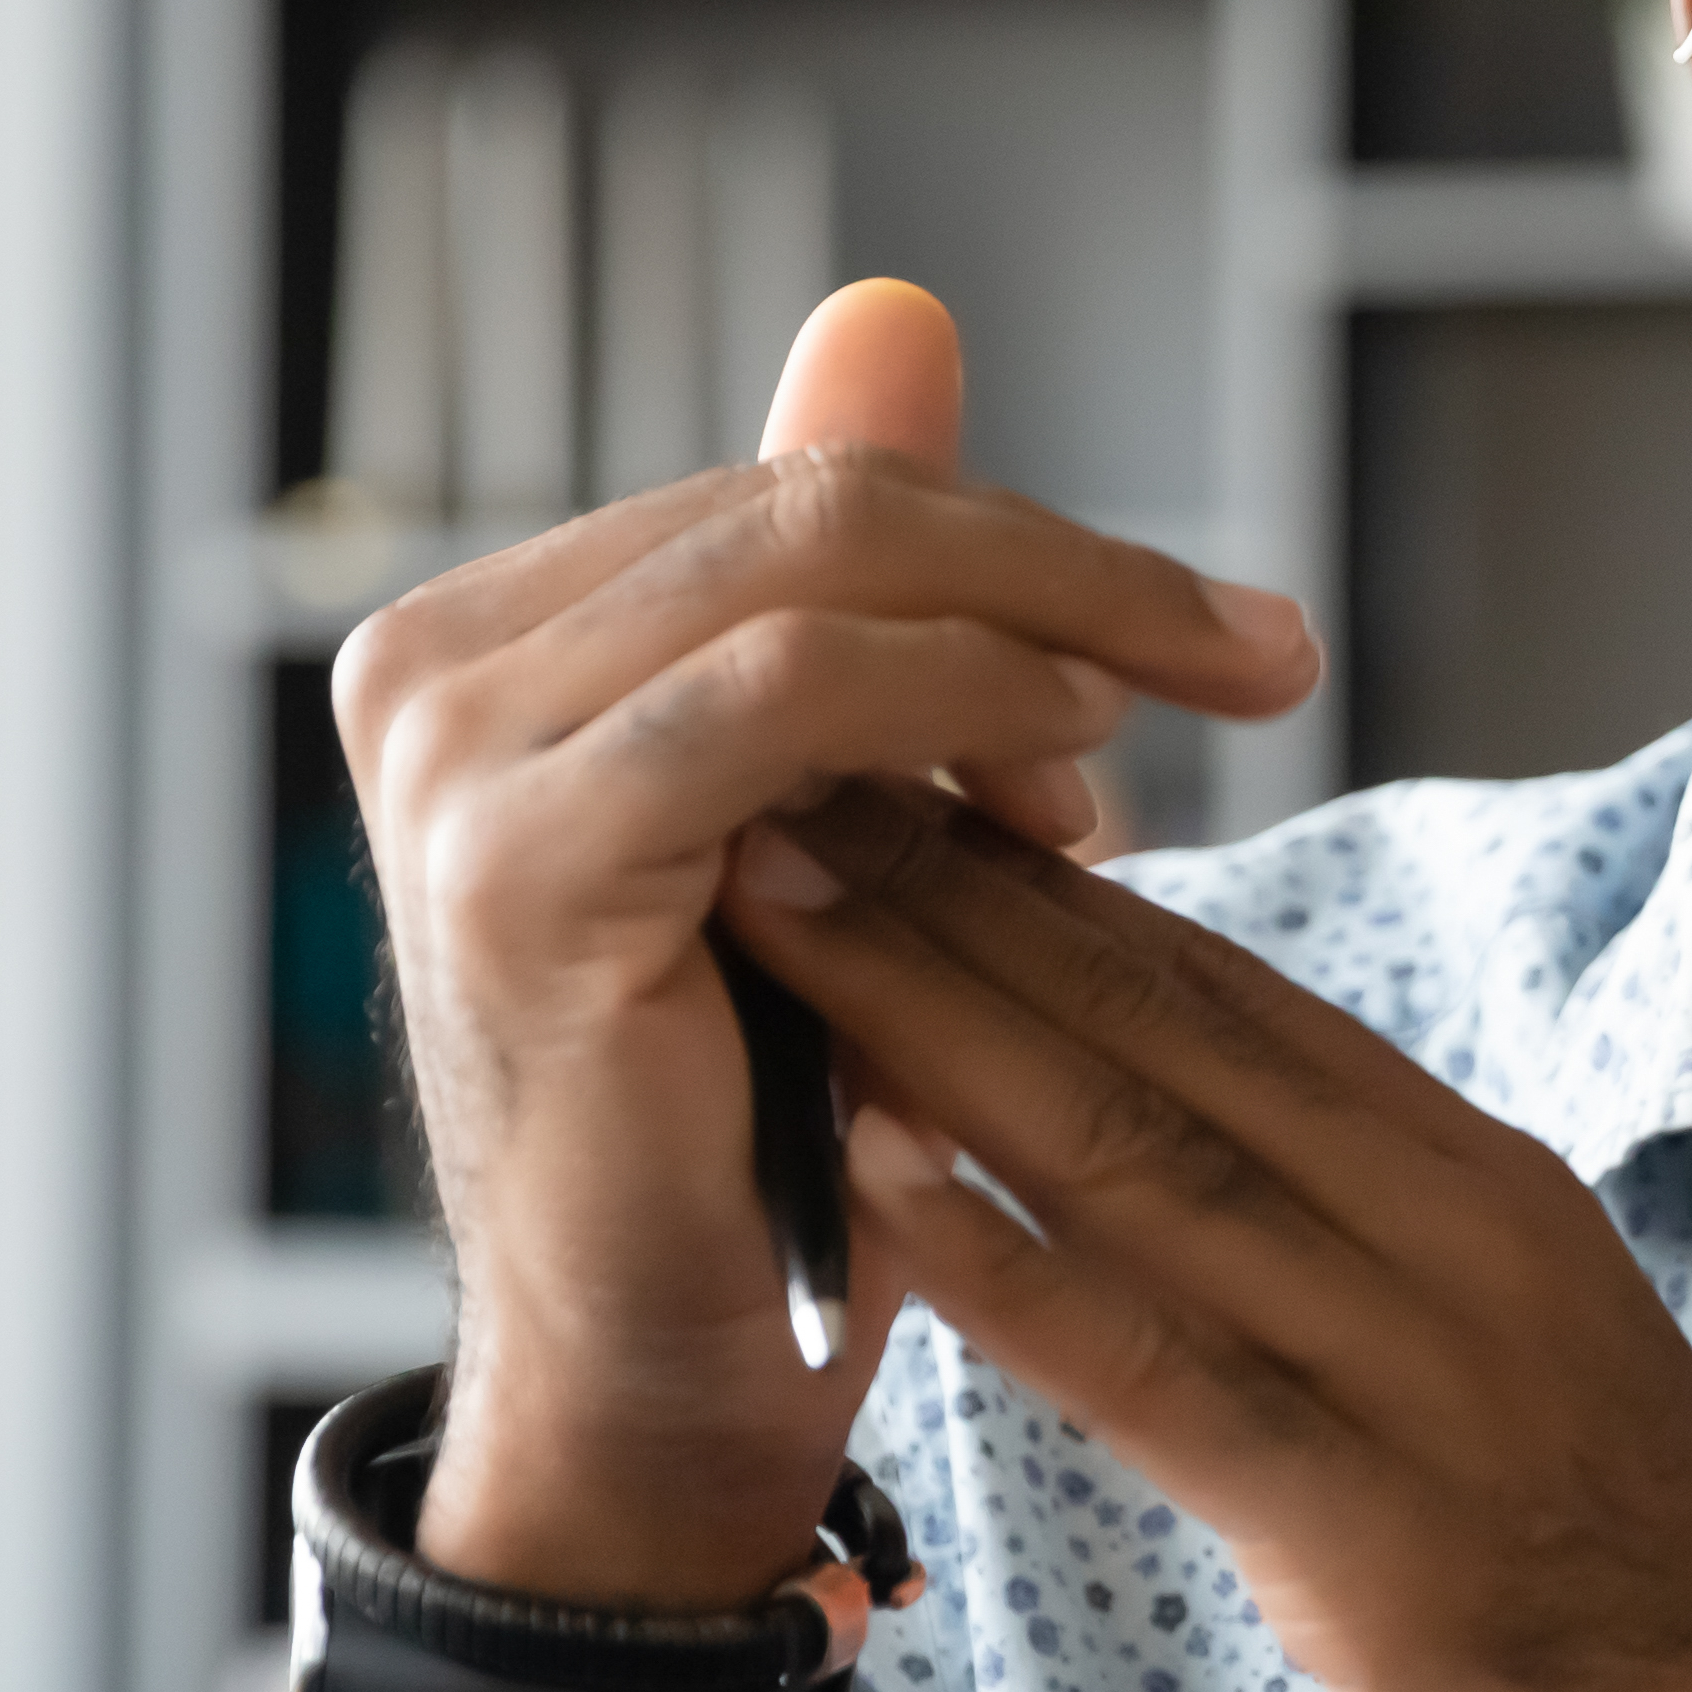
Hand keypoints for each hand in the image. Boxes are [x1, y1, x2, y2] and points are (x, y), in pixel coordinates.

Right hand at [335, 285, 1319, 1607]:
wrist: (673, 1373)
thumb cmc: (776, 1114)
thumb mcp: (839, 810)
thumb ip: (849, 581)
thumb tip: (899, 318)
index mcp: (495, 637)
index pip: (799, 496)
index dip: (1019, 545)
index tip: (1198, 642)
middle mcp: (433, 670)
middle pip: (813, 509)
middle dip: (1065, 566)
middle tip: (1257, 647)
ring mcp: (455, 760)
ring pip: (808, 572)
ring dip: (1041, 626)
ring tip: (1183, 711)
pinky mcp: (517, 863)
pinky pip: (775, 701)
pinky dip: (949, 706)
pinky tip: (1078, 768)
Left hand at [716, 781, 1691, 1691]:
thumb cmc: (1673, 1646)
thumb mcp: (1517, 1400)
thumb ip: (1375, 1291)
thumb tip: (1215, 1225)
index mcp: (1483, 1195)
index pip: (1225, 995)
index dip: (1030, 882)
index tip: (866, 779)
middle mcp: (1456, 1237)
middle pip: (1162, 1026)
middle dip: (948, 892)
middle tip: (762, 762)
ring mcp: (1428, 1374)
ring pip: (1138, 1157)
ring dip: (930, 1021)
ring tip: (769, 900)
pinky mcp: (1388, 1537)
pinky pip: (1162, 1370)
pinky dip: (1004, 1265)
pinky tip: (870, 1177)